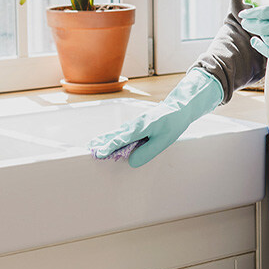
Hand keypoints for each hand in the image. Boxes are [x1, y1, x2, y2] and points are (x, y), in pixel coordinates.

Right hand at [89, 68, 222, 166]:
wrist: (179, 107)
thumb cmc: (173, 123)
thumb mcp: (164, 140)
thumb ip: (148, 152)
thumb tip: (131, 162)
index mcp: (141, 128)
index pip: (121, 140)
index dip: (109, 148)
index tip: (98, 153)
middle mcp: (135, 125)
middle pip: (115, 135)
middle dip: (102, 143)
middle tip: (89, 149)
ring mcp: (136, 123)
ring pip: (118, 133)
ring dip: (105, 139)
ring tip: (93, 146)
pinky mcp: (138, 124)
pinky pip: (123, 132)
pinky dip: (113, 136)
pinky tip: (108, 140)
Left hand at [238, 5, 268, 66]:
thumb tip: (266, 15)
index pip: (259, 13)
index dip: (250, 13)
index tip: (244, 14)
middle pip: (256, 25)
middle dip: (249, 23)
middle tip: (246, 23)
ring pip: (262, 36)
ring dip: (258, 33)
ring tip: (256, 32)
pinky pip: (264, 49)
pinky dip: (258, 44)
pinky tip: (256, 42)